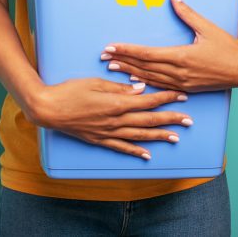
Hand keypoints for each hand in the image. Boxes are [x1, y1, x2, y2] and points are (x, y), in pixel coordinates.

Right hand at [26, 77, 190, 159]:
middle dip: (171, 118)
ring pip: (139, 136)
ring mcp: (108, 132)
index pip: (148, 100)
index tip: (181, 95)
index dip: (166, 98)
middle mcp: (115, 120)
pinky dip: (136, 152)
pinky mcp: (99, 140)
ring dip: (159, 137)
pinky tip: (148, 155)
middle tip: (188, 120)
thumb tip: (141, 89)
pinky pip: (121, 148)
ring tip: (176, 137)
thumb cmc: (70, 91)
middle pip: (149, 120)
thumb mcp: (96, 82)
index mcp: (116, 103)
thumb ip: (120, 87)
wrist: (48, 109)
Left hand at [102, 0, 237, 91]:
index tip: (111, 46)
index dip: (128, 50)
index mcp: (182, 56)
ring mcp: (182, 83)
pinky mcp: (187, 88)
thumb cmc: (228, 46)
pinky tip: (135, 80)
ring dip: (130, 72)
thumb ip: (187, 12)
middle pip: (144, 67)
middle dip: (122, 61)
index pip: (147, 53)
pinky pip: (161, 86)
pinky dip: (146, 82)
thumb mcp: (207, 27)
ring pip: (150, 78)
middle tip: (103, 57)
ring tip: (113, 67)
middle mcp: (179, 72)